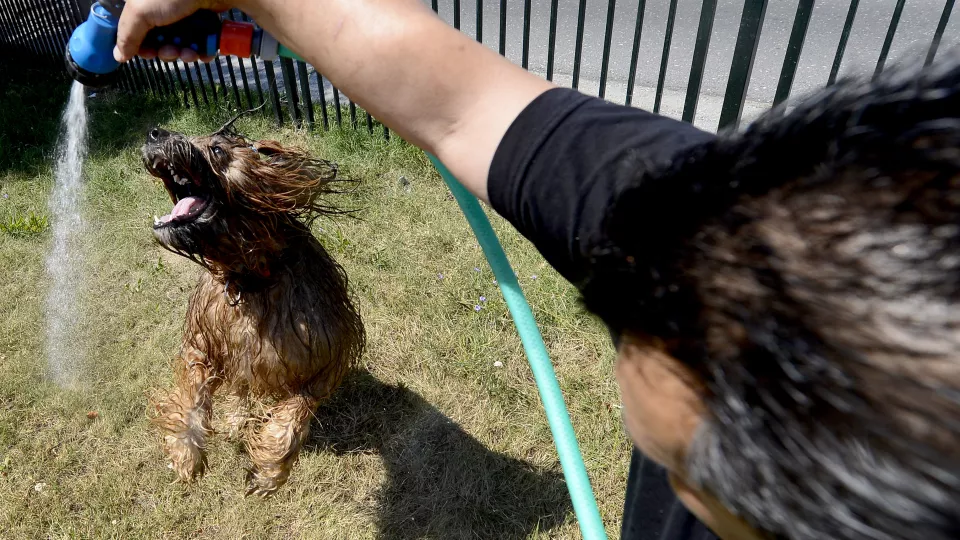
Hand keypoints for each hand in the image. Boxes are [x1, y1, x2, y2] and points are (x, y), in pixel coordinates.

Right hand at [114, 0, 232, 63]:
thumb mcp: (140, 12)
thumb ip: (128, 34)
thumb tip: (119, 56)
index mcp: (142, 4)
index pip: (135, 31)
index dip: (141, 46)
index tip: (148, 53)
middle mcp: (161, 9)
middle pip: (159, 40)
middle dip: (165, 52)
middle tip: (171, 51)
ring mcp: (183, 15)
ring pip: (180, 44)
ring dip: (184, 54)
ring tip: (189, 53)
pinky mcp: (204, 21)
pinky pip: (200, 42)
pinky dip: (201, 50)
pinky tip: (203, 53)